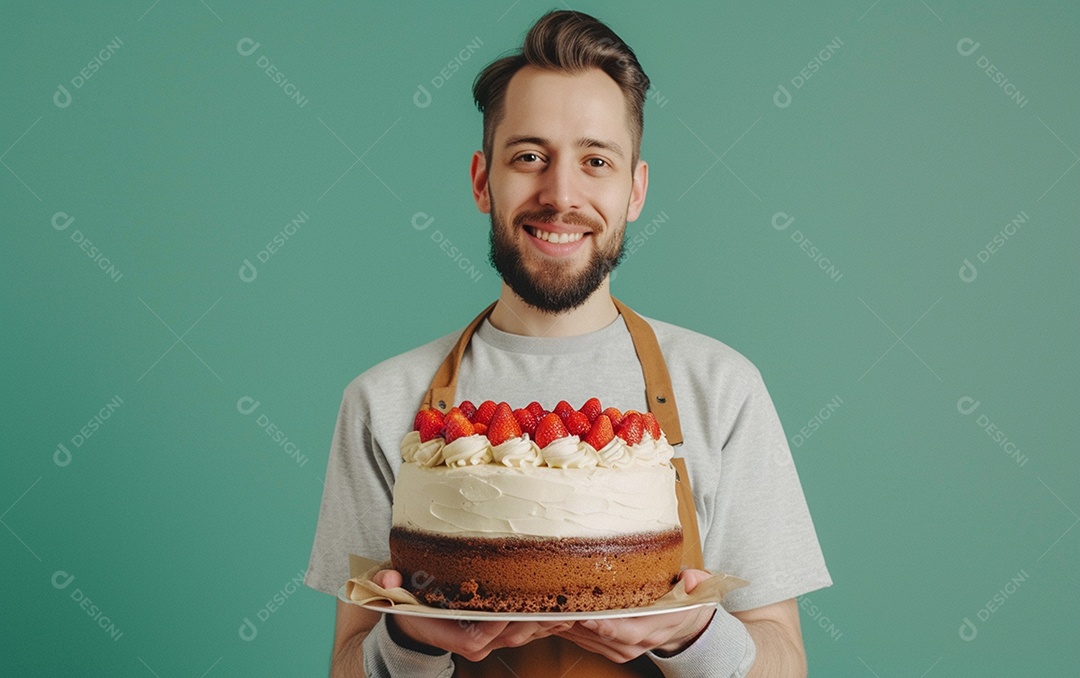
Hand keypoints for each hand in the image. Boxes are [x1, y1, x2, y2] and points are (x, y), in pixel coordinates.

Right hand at [371, 569, 571, 661]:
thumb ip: (389, 585)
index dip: (505, 618)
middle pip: (512, 632)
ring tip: (567, 600)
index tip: (525, 600)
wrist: (413, 629)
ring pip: (522, 634)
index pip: (485, 631)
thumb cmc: (409, 608)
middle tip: (559, 597)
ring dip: (544, 620)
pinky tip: (559, 606)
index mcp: (454, 635)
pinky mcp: (498, 636)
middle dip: (536, 617)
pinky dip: (541, 621)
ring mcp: (489, 642)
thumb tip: (385, 580)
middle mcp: (476, 643)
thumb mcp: (395, 595)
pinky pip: (523, 631)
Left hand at [555, 569, 716, 661]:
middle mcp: (636, 642)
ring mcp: (621, 648)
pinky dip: (566, 629)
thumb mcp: (697, 589)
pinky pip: (583, 641)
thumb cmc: (683, 601)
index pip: (629, 632)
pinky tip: (551, 615)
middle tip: (553, 609)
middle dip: (575, 624)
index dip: (607, 626)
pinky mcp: (608, 648)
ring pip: (587, 639)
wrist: (682, 625)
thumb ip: (697, 581)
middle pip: (600, 636)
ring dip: (565, 627)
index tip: (586, 616)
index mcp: (656, 627)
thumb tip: (691, 577)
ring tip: (544, 610)